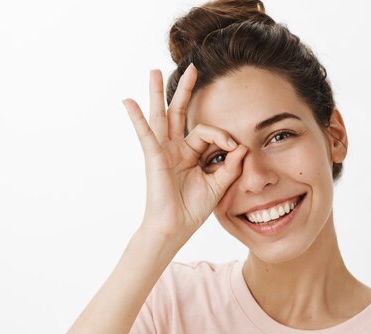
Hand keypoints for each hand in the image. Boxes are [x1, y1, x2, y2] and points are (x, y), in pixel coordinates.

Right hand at [121, 63, 246, 241]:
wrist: (175, 228)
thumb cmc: (192, 209)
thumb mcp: (218, 185)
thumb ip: (231, 166)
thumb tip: (242, 146)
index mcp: (190, 154)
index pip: (208, 132)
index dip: (223, 136)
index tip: (235, 149)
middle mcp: (175, 148)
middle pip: (179, 113)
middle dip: (185, 90)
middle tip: (192, 68)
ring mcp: (163, 151)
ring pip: (161, 116)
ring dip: (157, 93)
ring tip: (153, 71)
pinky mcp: (154, 157)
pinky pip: (146, 134)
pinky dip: (137, 118)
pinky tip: (128, 101)